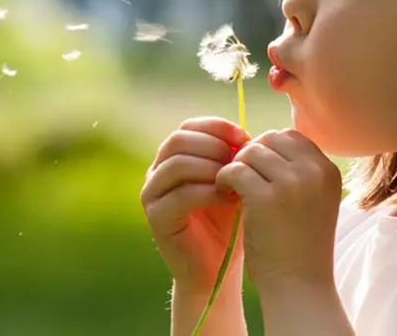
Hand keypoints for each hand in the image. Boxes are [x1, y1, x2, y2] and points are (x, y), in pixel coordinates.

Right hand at [140, 116, 251, 289]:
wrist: (216, 269)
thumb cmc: (228, 224)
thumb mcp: (232, 183)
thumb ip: (232, 158)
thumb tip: (245, 135)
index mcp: (173, 158)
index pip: (188, 127)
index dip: (216, 127)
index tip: (244, 136)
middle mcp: (156, 172)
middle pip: (178, 140)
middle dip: (213, 145)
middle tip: (240, 159)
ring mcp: (152, 194)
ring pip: (177, 164)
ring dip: (211, 168)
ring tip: (236, 180)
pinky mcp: (156, 218)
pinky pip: (180, 195)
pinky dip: (209, 193)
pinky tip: (230, 200)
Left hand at [215, 129, 342, 291]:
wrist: (298, 285)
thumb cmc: (300, 245)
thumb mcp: (310, 201)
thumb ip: (295, 171)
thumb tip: (260, 143)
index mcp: (328, 171)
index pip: (290, 137)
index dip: (268, 149)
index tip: (257, 170)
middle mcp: (314, 172)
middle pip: (269, 139)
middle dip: (250, 155)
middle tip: (240, 178)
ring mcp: (291, 183)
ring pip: (250, 152)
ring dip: (236, 166)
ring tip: (232, 188)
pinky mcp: (265, 197)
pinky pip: (234, 170)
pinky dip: (224, 178)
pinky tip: (225, 194)